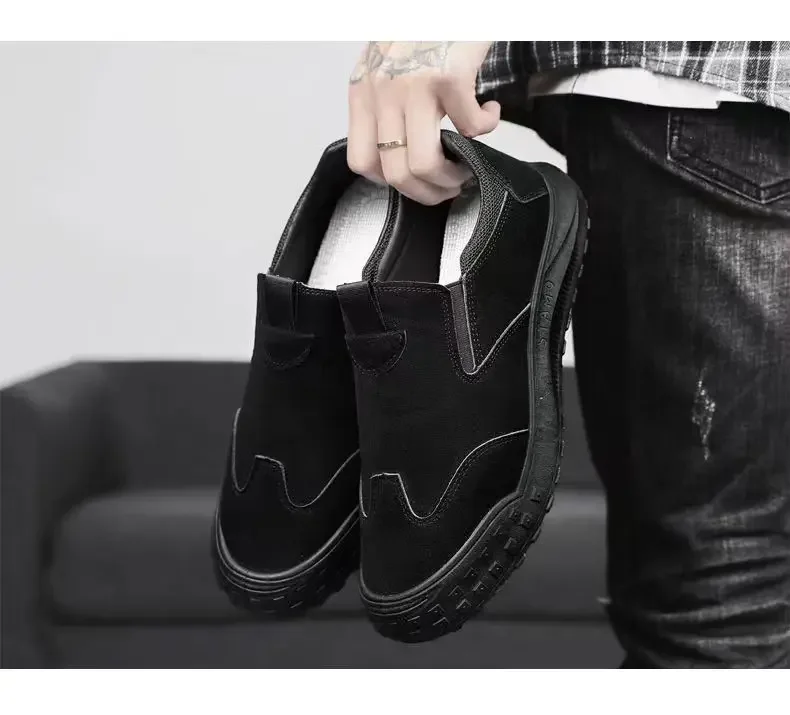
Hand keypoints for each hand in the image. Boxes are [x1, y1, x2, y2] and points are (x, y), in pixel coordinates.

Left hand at [347, 41, 499, 204]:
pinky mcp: (449, 77)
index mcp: (363, 92)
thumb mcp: (388, 65)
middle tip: (450, 186)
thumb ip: (386, 104)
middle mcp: (381, 92)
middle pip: (395, 174)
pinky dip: (489, 127)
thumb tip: (400, 152)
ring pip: (425, 163)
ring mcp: (413, 85)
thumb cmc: (424, 27)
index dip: (392, 184)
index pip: (362, 162)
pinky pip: (472, 128)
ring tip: (469, 165)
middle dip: (429, 193)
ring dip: (454, 176)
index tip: (416, 182)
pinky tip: (490, 112)